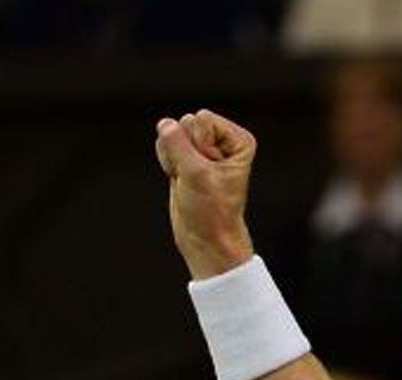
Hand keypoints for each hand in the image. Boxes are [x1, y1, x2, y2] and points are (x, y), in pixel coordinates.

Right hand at [155, 109, 257, 280]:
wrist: (205, 238)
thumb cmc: (212, 212)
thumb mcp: (196, 175)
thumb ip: (177, 144)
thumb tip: (165, 124)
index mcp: (237, 140)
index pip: (202, 119)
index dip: (200, 147)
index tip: (209, 172)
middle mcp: (222, 140)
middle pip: (187, 123)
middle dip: (185, 152)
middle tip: (198, 178)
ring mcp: (202, 147)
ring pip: (172, 133)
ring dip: (175, 159)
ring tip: (189, 179)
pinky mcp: (185, 156)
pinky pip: (164, 144)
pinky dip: (167, 162)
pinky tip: (180, 178)